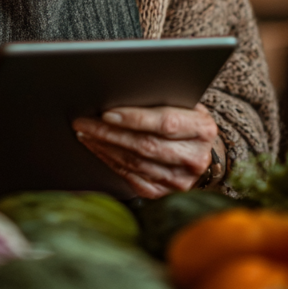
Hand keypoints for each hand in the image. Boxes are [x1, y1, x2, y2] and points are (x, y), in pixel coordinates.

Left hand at [72, 103, 221, 198]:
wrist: (201, 152)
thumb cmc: (186, 120)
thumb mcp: (184, 105)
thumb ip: (162, 100)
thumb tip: (120, 94)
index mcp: (203, 130)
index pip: (165, 122)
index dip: (134, 118)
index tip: (106, 113)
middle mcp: (194, 158)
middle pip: (145, 145)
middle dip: (109, 133)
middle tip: (84, 122)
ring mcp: (180, 181)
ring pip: (134, 163)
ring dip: (104, 147)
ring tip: (85, 133)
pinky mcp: (164, 194)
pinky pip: (131, 177)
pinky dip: (110, 162)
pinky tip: (97, 149)